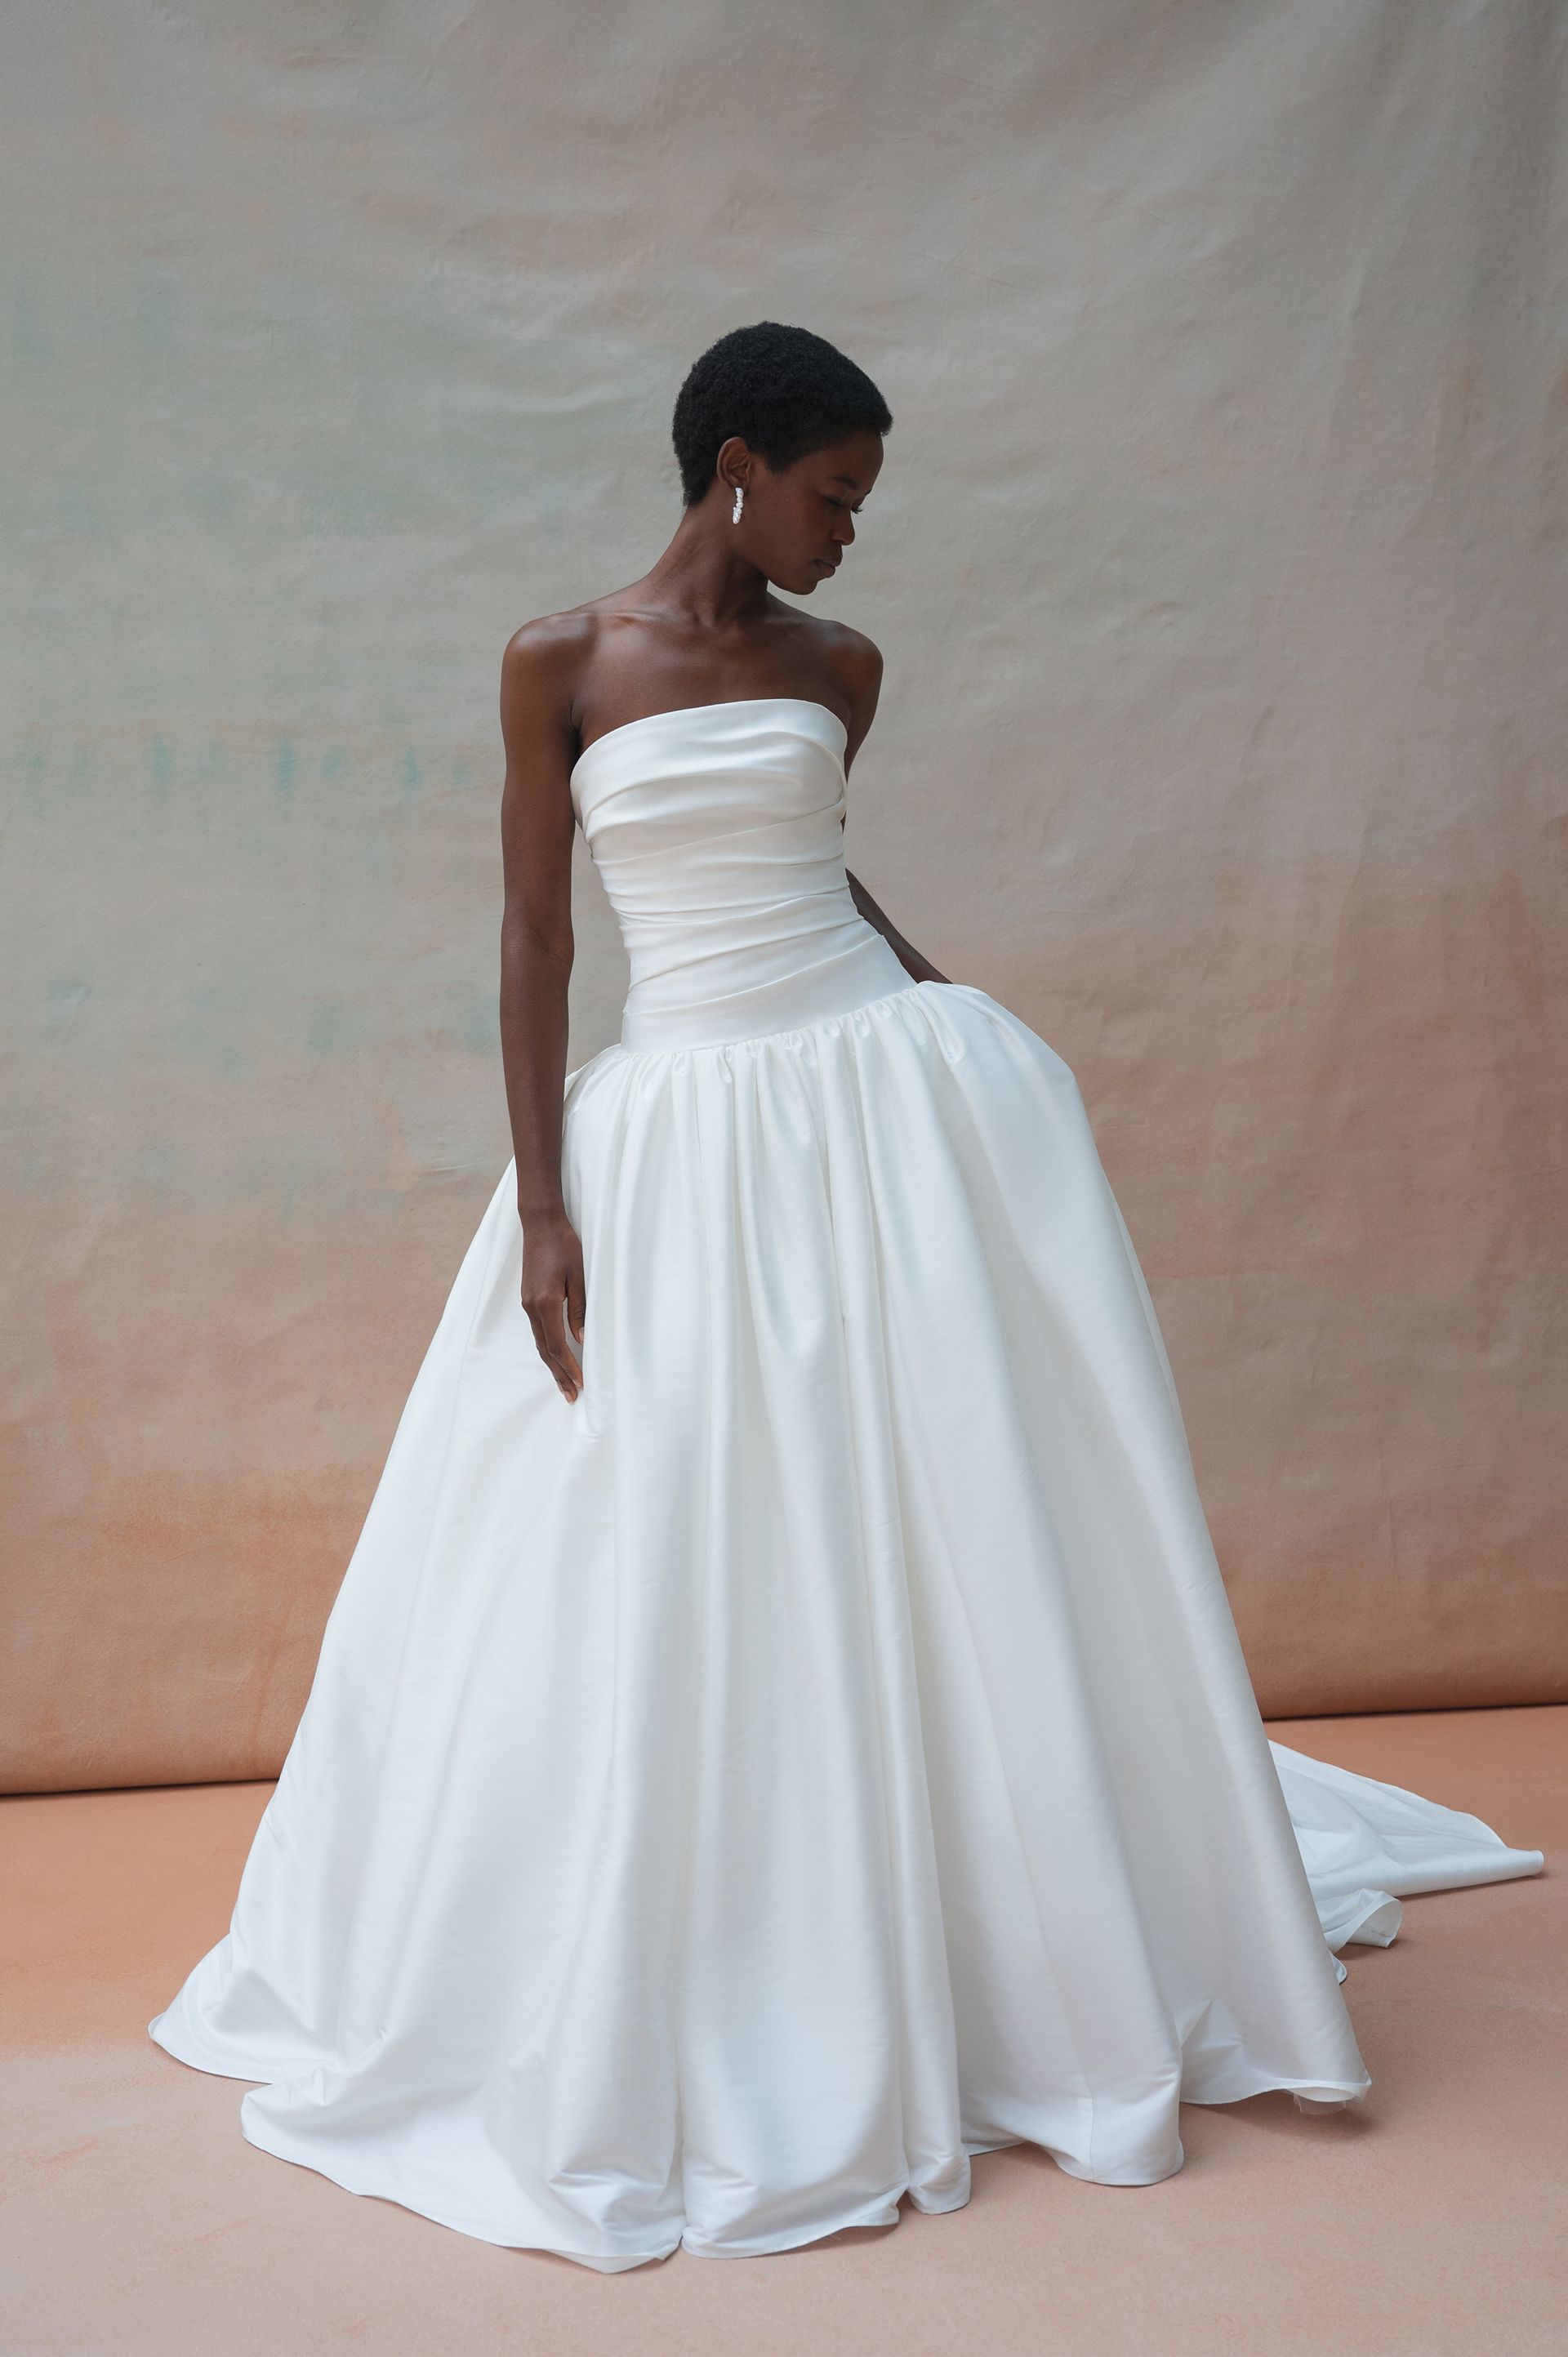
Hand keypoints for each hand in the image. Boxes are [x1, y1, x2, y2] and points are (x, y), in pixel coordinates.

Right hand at [520, 1209, 585, 1402]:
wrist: (540, 1224)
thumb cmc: (564, 1245)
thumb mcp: (579, 1276)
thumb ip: (579, 1309)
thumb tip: (581, 1340)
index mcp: (546, 1303)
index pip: (556, 1345)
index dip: (569, 1367)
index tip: (580, 1383)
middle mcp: (532, 1308)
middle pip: (544, 1350)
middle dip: (559, 1375)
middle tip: (571, 1396)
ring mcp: (527, 1304)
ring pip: (539, 1342)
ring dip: (552, 1365)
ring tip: (564, 1384)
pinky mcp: (528, 1299)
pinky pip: (537, 1331)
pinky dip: (547, 1348)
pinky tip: (555, 1356)